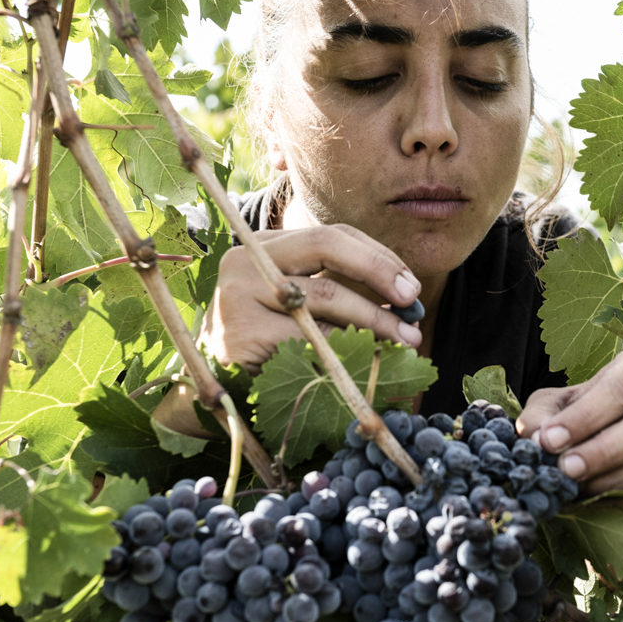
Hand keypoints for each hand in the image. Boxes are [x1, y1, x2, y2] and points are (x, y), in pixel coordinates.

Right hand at [156, 225, 422, 435]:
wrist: (209, 387)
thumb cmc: (264, 343)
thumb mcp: (295, 305)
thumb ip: (337, 289)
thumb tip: (405, 296)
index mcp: (262, 246)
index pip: (331, 234)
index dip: (377, 255)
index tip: (410, 284)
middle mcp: (246, 260)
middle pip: (326, 244)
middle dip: (379, 270)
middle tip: (413, 300)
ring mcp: (237, 296)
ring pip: (323, 295)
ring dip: (375, 317)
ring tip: (406, 338)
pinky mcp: (240, 335)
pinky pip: (309, 337)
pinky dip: (347, 347)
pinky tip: (369, 359)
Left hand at [516, 345, 622, 498]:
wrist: (616, 424)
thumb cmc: (588, 406)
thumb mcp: (560, 400)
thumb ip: (542, 413)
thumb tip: (531, 434)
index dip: (586, 416)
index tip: (550, 439)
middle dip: (603, 450)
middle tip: (565, 467)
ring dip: (613, 477)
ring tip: (573, 483)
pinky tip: (593, 494)